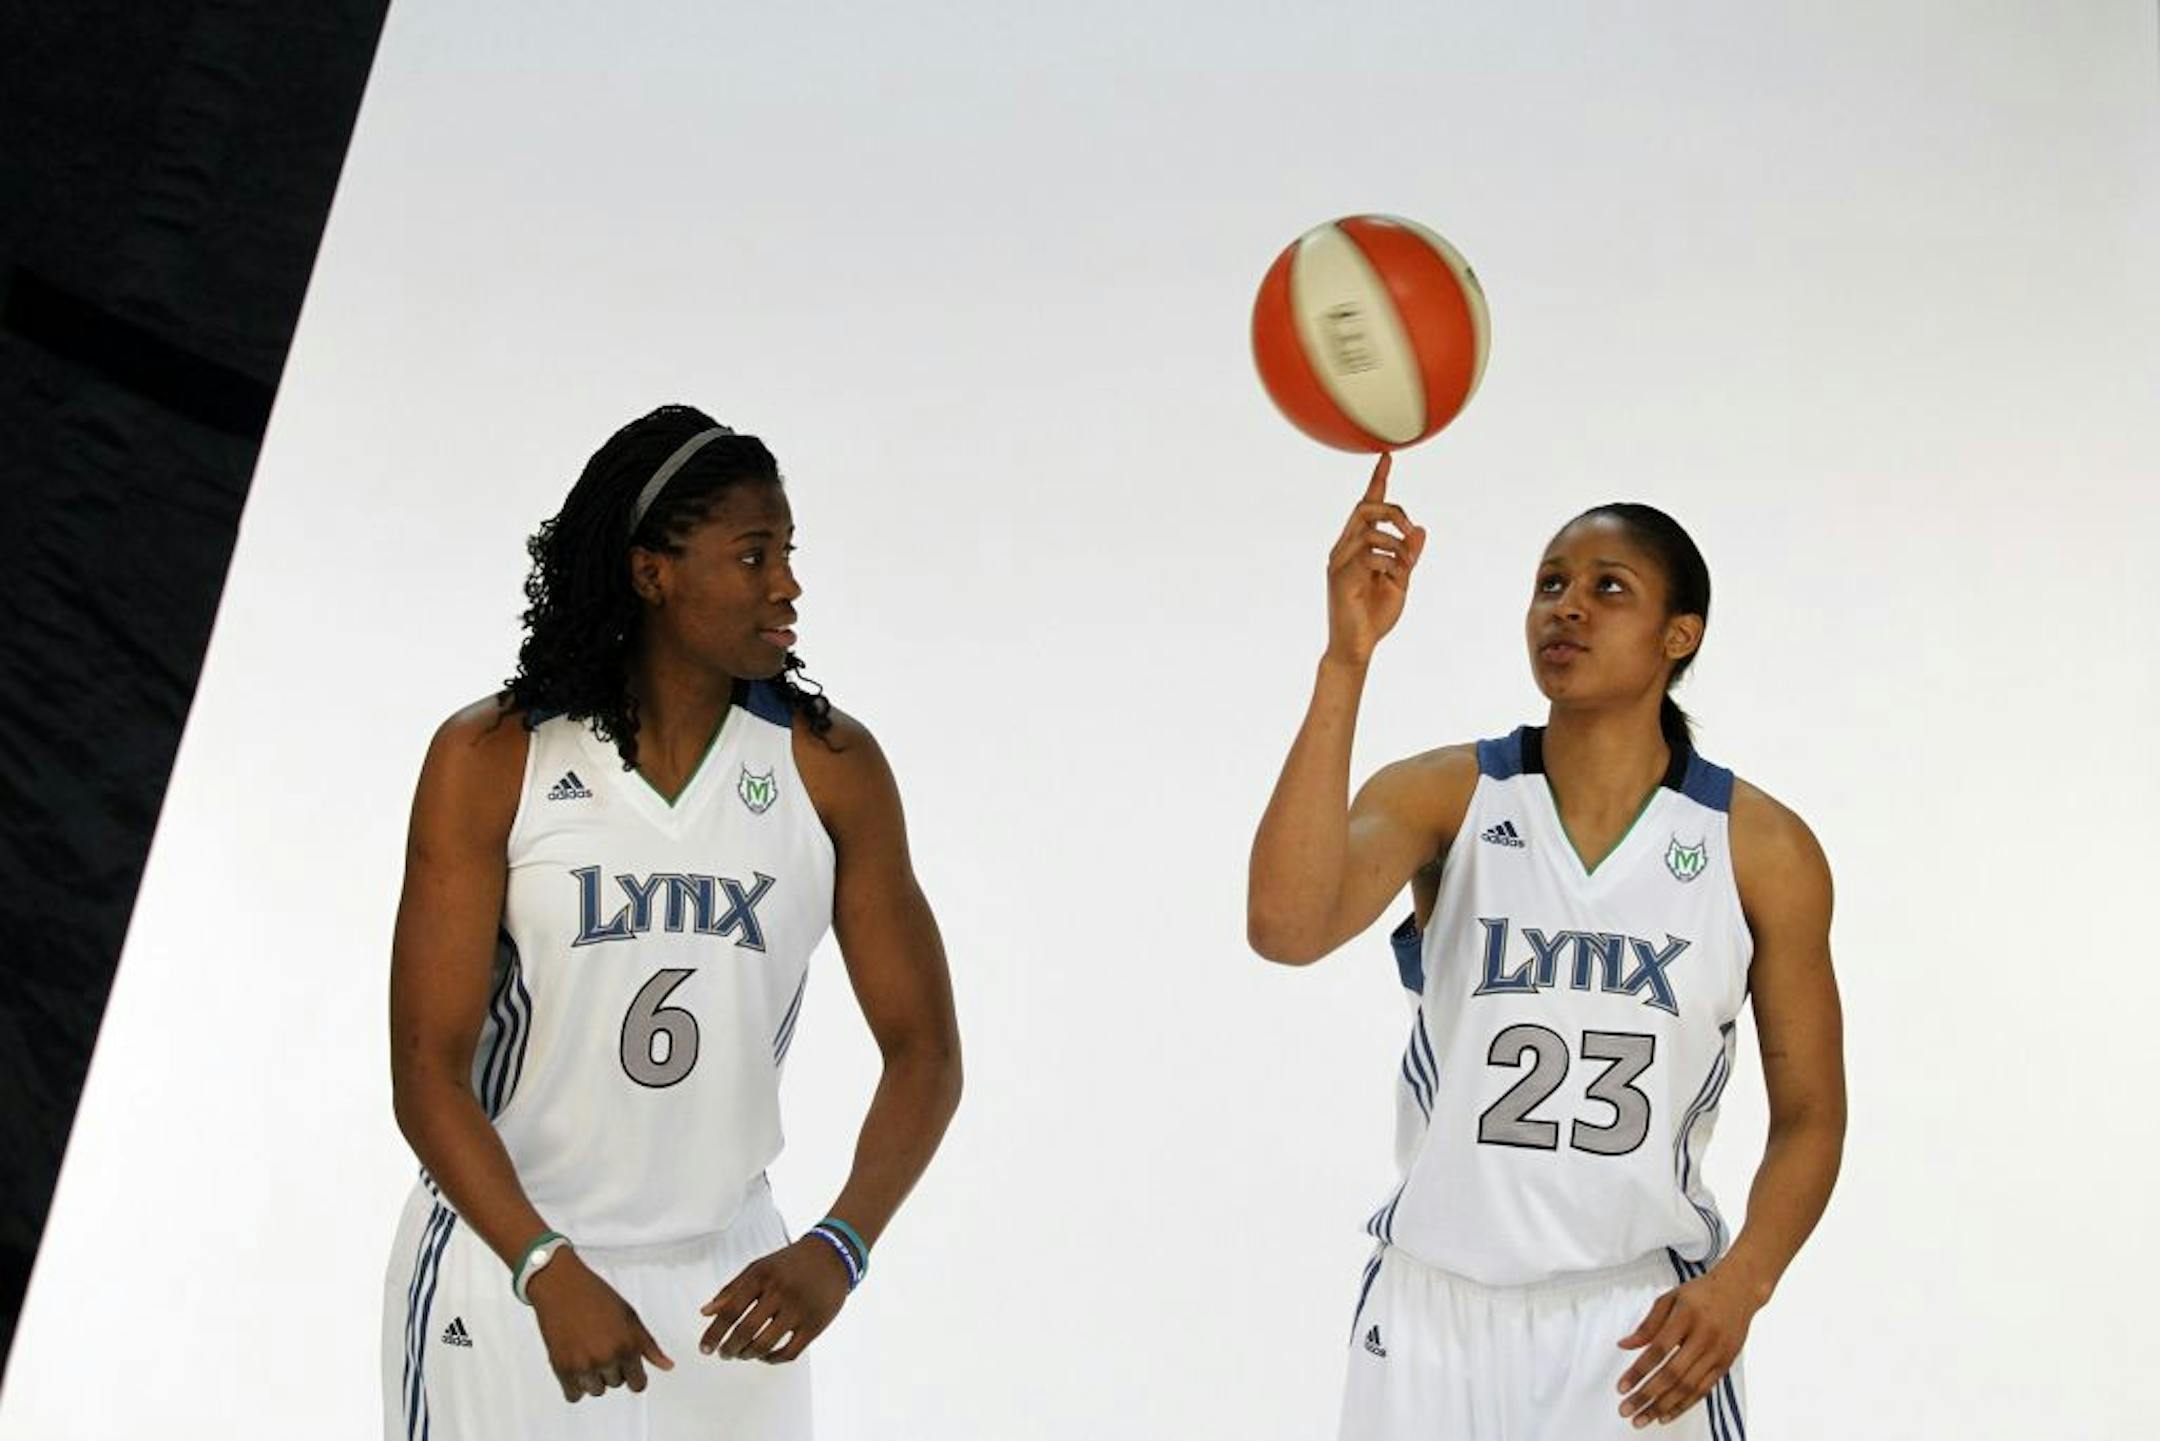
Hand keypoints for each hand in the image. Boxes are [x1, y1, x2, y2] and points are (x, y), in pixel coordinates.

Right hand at [526, 1250, 673, 1402]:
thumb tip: (668, 1366)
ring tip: (587, 1351)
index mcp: (628, 1345)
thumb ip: (649, 1346)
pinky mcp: (561, 1368)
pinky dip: (575, 1385)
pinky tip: (575, 1364)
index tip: (628, 1369)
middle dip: (612, 1369)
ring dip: (593, 1378)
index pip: (638, 1384)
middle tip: (602, 1345)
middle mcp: (608, 1358)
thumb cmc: (596, 1296)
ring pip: (595, 1390)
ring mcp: (584, 1365)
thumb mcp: (630, 1317)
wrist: (561, 1286)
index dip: (634, 1376)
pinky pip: (574, 1395)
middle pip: (616, 1384)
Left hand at [697, 1236, 851, 1363]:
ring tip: (742, 1355)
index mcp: (762, 1276)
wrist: (833, 1255)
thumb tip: (705, 1312)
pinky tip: (765, 1356)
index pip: (730, 1310)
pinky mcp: (815, 1324)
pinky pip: (789, 1353)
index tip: (704, 1349)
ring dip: (748, 1355)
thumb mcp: (759, 1267)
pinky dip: (772, 1360)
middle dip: (729, 1349)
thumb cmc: (790, 1263)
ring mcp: (799, 1309)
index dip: (713, 1333)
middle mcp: (780, 1292)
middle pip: (745, 1330)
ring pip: (765, 1344)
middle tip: (724, 1354)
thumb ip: (732, 1289)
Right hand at [1325, 453, 1427, 667]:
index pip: (1367, 505)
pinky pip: (1369, 555)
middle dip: (1394, 510)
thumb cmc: (1375, 616)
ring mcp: (1339, 562)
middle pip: (1365, 508)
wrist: (1357, 647)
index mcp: (1357, 546)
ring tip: (1406, 566)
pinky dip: (1389, 562)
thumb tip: (1420, 531)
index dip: (1377, 480)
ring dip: (1396, 544)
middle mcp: (1343, 548)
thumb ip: (1408, 556)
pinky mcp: (1339, 577)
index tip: (1387, 456)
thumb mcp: (1400, 581)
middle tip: (1411, 529)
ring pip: (1369, 530)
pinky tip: (1394, 578)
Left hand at [1614, 1265, 1758, 1425]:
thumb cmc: (1700, 1293)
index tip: (1621, 1387)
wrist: (1739, 1291)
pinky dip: (1684, 1405)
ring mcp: (1717, 1353)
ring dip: (1663, 1406)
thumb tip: (1624, 1345)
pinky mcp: (1725, 1364)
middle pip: (1673, 1374)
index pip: (1658, 1349)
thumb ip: (1647, 1324)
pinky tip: (1666, 1414)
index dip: (1639, 1371)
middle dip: (1647, 1396)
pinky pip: (1703, 1390)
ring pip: (1689, 1387)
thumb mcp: (1669, 1299)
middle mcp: (1704, 1337)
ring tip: (1642, 1419)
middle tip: (1626, 1411)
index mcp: (1686, 1317)